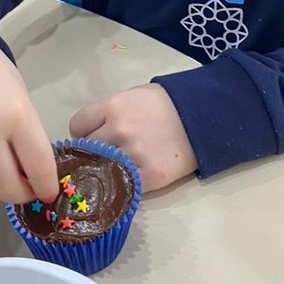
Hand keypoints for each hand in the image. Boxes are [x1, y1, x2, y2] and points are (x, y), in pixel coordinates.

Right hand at [0, 34, 57, 203]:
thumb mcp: (21, 101)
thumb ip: (28, 140)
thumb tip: (33, 179)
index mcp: (15, 116)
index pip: (38, 169)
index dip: (46, 188)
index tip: (48, 192)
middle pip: (5, 189)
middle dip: (21, 195)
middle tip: (26, 190)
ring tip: (1, 177)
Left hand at [69, 84, 196, 192]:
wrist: (206, 115)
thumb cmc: (166, 103)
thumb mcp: (132, 97)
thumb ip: (108, 114)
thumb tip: (88, 134)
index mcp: (113, 106)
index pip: (77, 126)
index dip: (84, 134)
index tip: (94, 138)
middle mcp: (119, 130)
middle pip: (87, 150)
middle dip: (95, 153)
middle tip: (109, 154)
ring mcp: (134, 154)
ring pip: (102, 170)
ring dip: (108, 171)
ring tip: (121, 167)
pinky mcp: (150, 176)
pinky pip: (123, 186)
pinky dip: (124, 186)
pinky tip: (132, 178)